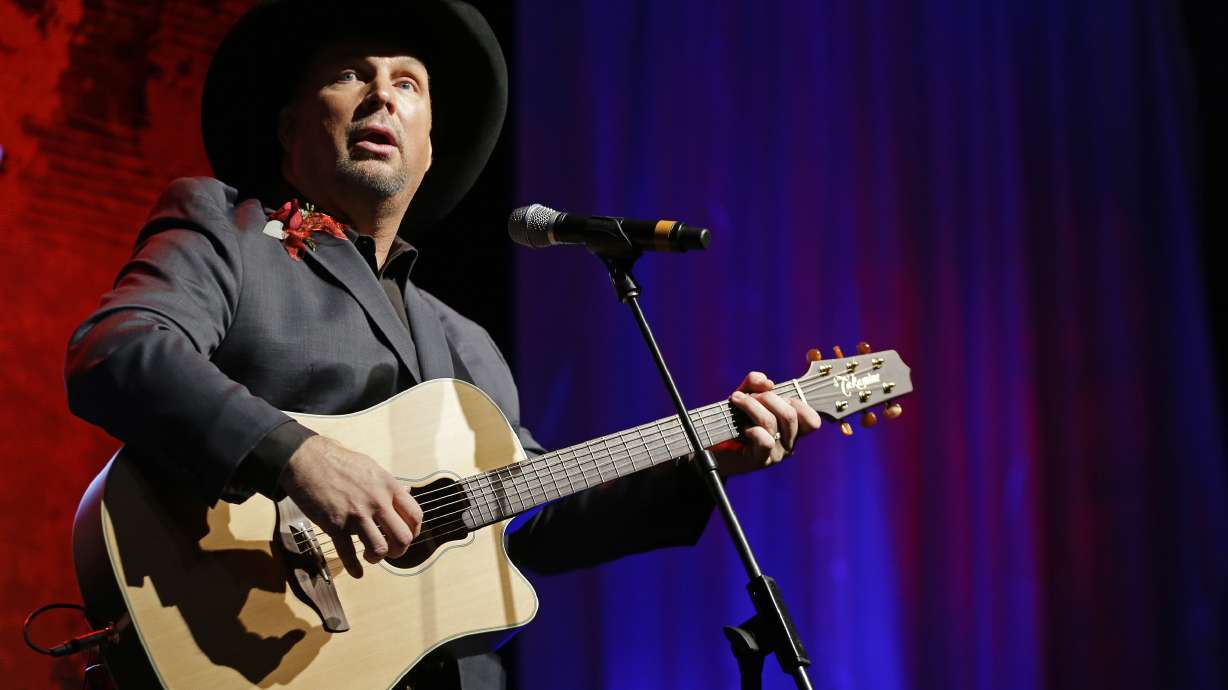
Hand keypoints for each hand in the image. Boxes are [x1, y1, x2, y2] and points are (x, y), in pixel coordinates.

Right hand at [279, 435, 422, 577]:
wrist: (307, 460)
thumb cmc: (339, 462)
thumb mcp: (372, 468)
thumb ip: (389, 484)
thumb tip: (407, 491)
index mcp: (388, 486)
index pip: (415, 515)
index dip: (414, 531)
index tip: (406, 535)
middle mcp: (377, 502)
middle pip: (403, 537)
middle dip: (399, 550)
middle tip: (390, 550)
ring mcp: (356, 515)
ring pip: (380, 549)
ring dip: (377, 558)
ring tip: (371, 555)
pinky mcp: (335, 525)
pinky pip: (348, 554)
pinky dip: (354, 568)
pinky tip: (357, 572)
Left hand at [712, 371, 821, 475]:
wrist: (711, 444)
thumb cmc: (732, 420)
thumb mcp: (745, 395)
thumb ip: (755, 383)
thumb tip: (767, 382)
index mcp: (791, 429)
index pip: (812, 420)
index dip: (799, 402)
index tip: (776, 395)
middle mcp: (788, 443)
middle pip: (790, 415)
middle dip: (767, 398)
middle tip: (749, 396)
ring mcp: (775, 453)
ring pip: (772, 422)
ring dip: (751, 405)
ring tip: (737, 400)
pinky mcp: (760, 460)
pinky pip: (765, 440)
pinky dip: (752, 429)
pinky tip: (742, 428)